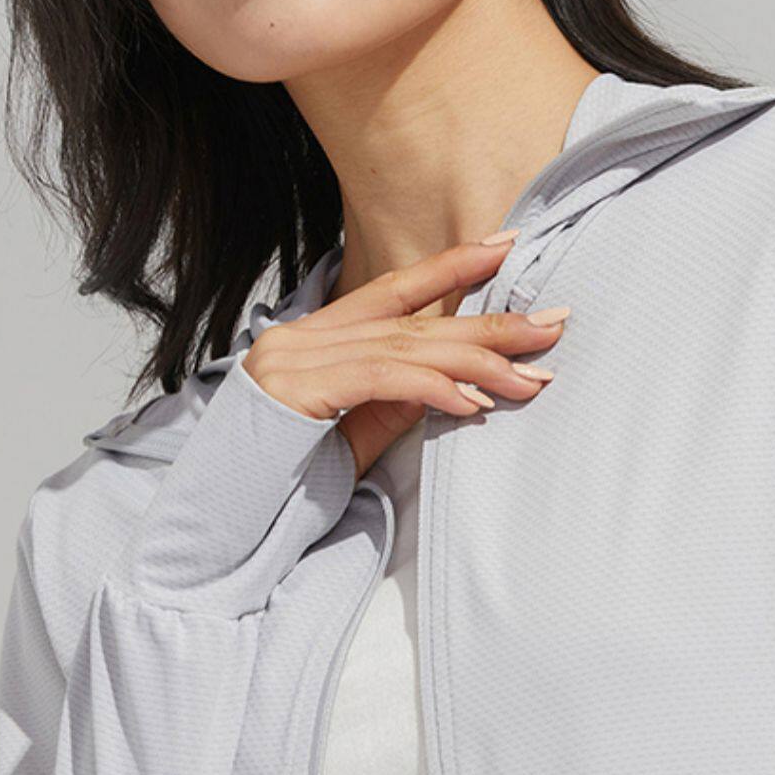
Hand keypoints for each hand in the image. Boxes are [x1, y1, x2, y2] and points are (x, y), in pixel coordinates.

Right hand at [241, 236, 566, 477]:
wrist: (222, 527)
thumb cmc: (285, 488)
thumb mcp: (355, 435)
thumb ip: (397, 401)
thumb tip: (457, 383)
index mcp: (314, 339)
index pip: (394, 291)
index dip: (452, 266)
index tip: (507, 247)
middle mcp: (301, 339)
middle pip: (414, 322)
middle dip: (490, 324)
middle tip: (552, 324)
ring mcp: (293, 359)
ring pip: (406, 348)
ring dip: (478, 362)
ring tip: (531, 374)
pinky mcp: (296, 390)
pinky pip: (383, 380)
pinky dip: (436, 389)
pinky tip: (476, 401)